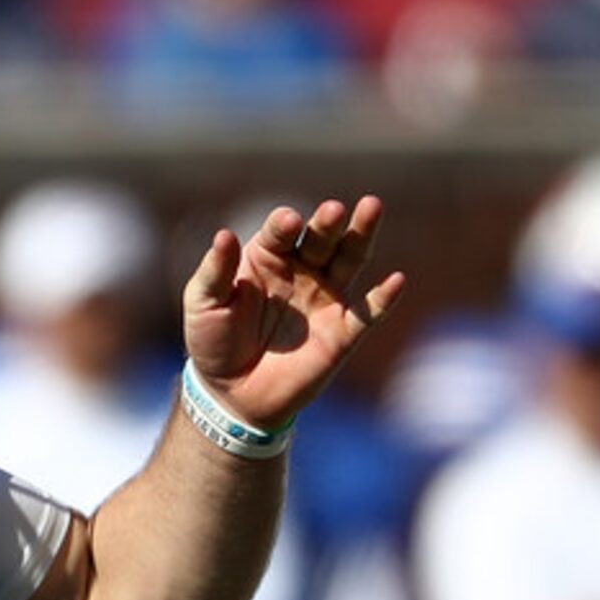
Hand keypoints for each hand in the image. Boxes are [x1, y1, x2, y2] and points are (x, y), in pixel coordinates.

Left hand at [183, 198, 402, 430]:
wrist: (231, 393)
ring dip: (362, 235)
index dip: (284, 225)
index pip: (280, 232)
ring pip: (350, 260)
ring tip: (371, 207)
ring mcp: (325, 298)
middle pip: (320, 238)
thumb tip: (224, 235)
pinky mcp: (342, 333)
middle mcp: (302, 270)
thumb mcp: (203, 303)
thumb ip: (215, 271)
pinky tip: (396, 281)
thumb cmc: (213, 341)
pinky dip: (383, 299)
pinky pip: (368, 314)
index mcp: (268, 257)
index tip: (288, 222)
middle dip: (327, 223)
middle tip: (333, 209)